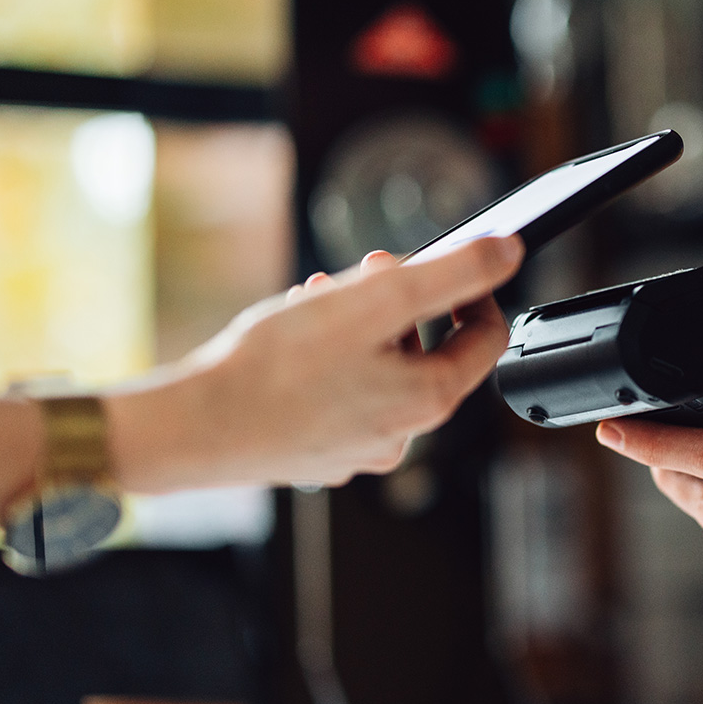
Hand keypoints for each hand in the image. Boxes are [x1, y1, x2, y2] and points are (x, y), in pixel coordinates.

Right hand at [105, 236, 522, 491]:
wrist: (195, 427)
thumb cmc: (277, 368)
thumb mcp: (377, 300)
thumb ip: (451, 274)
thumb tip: (507, 254)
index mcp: (429, 400)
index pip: (485, 339)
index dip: (473, 291)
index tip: (446, 264)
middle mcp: (402, 434)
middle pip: (427, 349)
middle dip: (400, 300)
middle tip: (364, 272)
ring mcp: (359, 447)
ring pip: (380, 366)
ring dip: (359, 322)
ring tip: (317, 297)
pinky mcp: (320, 450)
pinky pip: (343, 390)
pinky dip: (330, 355)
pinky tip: (293, 335)